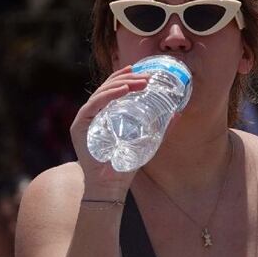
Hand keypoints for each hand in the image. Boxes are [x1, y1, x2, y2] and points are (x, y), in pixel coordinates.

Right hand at [70, 66, 149, 197]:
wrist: (109, 187)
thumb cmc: (124, 165)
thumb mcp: (146, 142)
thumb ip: (160, 128)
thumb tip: (178, 113)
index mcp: (104, 114)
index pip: (113, 89)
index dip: (125, 77)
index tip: (140, 69)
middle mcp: (92, 113)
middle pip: (108, 88)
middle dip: (128, 79)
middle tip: (146, 77)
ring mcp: (84, 119)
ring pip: (101, 93)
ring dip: (121, 84)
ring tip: (139, 82)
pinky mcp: (79, 127)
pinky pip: (93, 105)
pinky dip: (108, 96)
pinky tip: (123, 91)